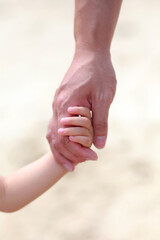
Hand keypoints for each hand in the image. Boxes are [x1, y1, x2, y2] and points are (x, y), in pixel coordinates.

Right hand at [46, 49, 115, 170]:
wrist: (90, 54)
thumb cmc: (99, 74)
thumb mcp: (104, 98)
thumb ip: (100, 123)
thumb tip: (99, 145)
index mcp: (67, 106)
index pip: (68, 138)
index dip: (79, 151)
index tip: (92, 158)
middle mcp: (57, 107)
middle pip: (56, 138)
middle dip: (67, 154)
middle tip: (77, 166)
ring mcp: (56, 104)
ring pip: (52, 133)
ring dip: (60, 148)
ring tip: (69, 162)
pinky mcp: (60, 101)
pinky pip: (55, 124)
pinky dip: (60, 138)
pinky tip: (66, 143)